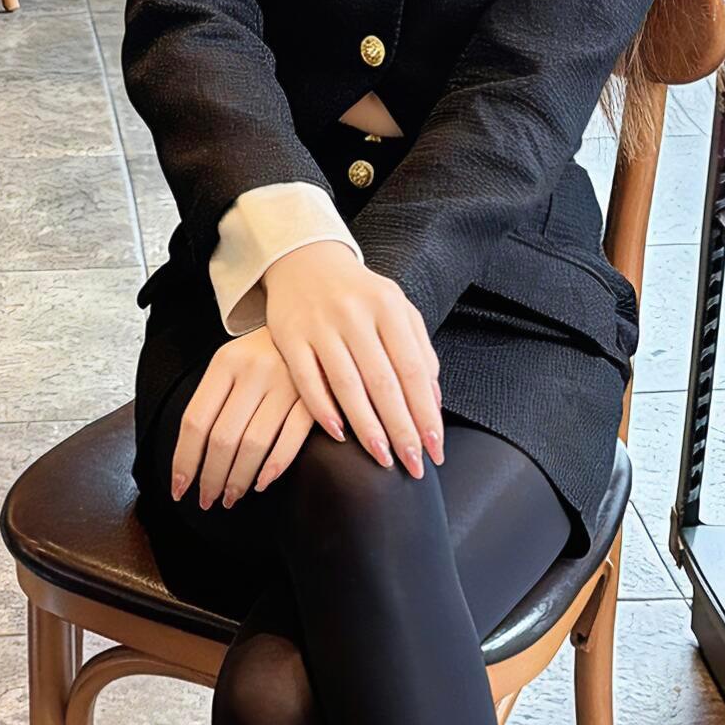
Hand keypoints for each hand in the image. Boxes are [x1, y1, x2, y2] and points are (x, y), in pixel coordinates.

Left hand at [171, 330, 320, 508]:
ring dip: (239, 478)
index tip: (180, 487)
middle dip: (212, 477)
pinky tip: (263, 482)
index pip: (195, 421)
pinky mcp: (315, 397)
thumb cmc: (265, 354)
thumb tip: (191, 457)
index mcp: (225, 362)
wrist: (314, 325)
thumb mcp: (233, 363)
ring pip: (254, 444)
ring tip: (232, 496)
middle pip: (223, 438)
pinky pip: (291, 439)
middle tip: (208, 499)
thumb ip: (214, 400)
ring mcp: (287, 383)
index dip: (185, 460)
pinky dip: (275, 466)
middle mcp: (254, 370)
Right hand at [259, 241, 441, 475]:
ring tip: (383, 459)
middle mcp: (356, 315)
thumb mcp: (396, 309)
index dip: (425, 412)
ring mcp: (320, 325)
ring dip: (366, 427)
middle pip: (383, 383)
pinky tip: (338, 435)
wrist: (305, 260)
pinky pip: (306, 379)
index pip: (413, 369)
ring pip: (347, 385)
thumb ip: (418, 350)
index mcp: (389, 307)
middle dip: (401, 429)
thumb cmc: (359, 294)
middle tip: (413, 464)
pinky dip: (323, 409)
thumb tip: (433, 401)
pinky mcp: (289, 336)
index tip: (435, 448)